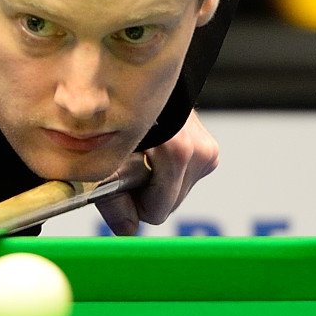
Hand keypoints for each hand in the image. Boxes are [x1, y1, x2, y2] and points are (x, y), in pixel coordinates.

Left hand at [96, 109, 219, 234]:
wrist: (135, 84)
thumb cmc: (113, 119)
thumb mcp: (105, 160)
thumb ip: (113, 200)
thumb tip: (127, 231)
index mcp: (177, 152)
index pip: (158, 210)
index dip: (133, 203)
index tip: (118, 183)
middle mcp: (200, 151)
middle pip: (170, 204)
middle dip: (146, 193)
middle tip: (126, 168)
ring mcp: (208, 151)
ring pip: (177, 194)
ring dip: (156, 183)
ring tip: (140, 154)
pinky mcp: (210, 150)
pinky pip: (184, 180)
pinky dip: (165, 173)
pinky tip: (153, 152)